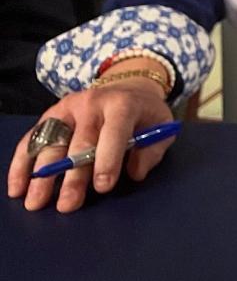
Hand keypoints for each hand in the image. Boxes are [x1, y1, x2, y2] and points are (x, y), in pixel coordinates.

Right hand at [7, 67, 174, 212]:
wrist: (128, 89)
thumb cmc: (145, 116)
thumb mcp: (162, 128)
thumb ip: (152, 150)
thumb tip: (135, 172)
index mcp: (123, 104)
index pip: (115, 131)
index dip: (109, 159)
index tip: (103, 187)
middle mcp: (93, 103)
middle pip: (80, 142)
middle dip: (74, 176)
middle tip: (68, 204)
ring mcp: (68, 108)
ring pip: (52, 142)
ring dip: (42, 175)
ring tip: (36, 202)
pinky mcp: (51, 115)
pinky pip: (33, 139)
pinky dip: (22, 163)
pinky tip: (17, 187)